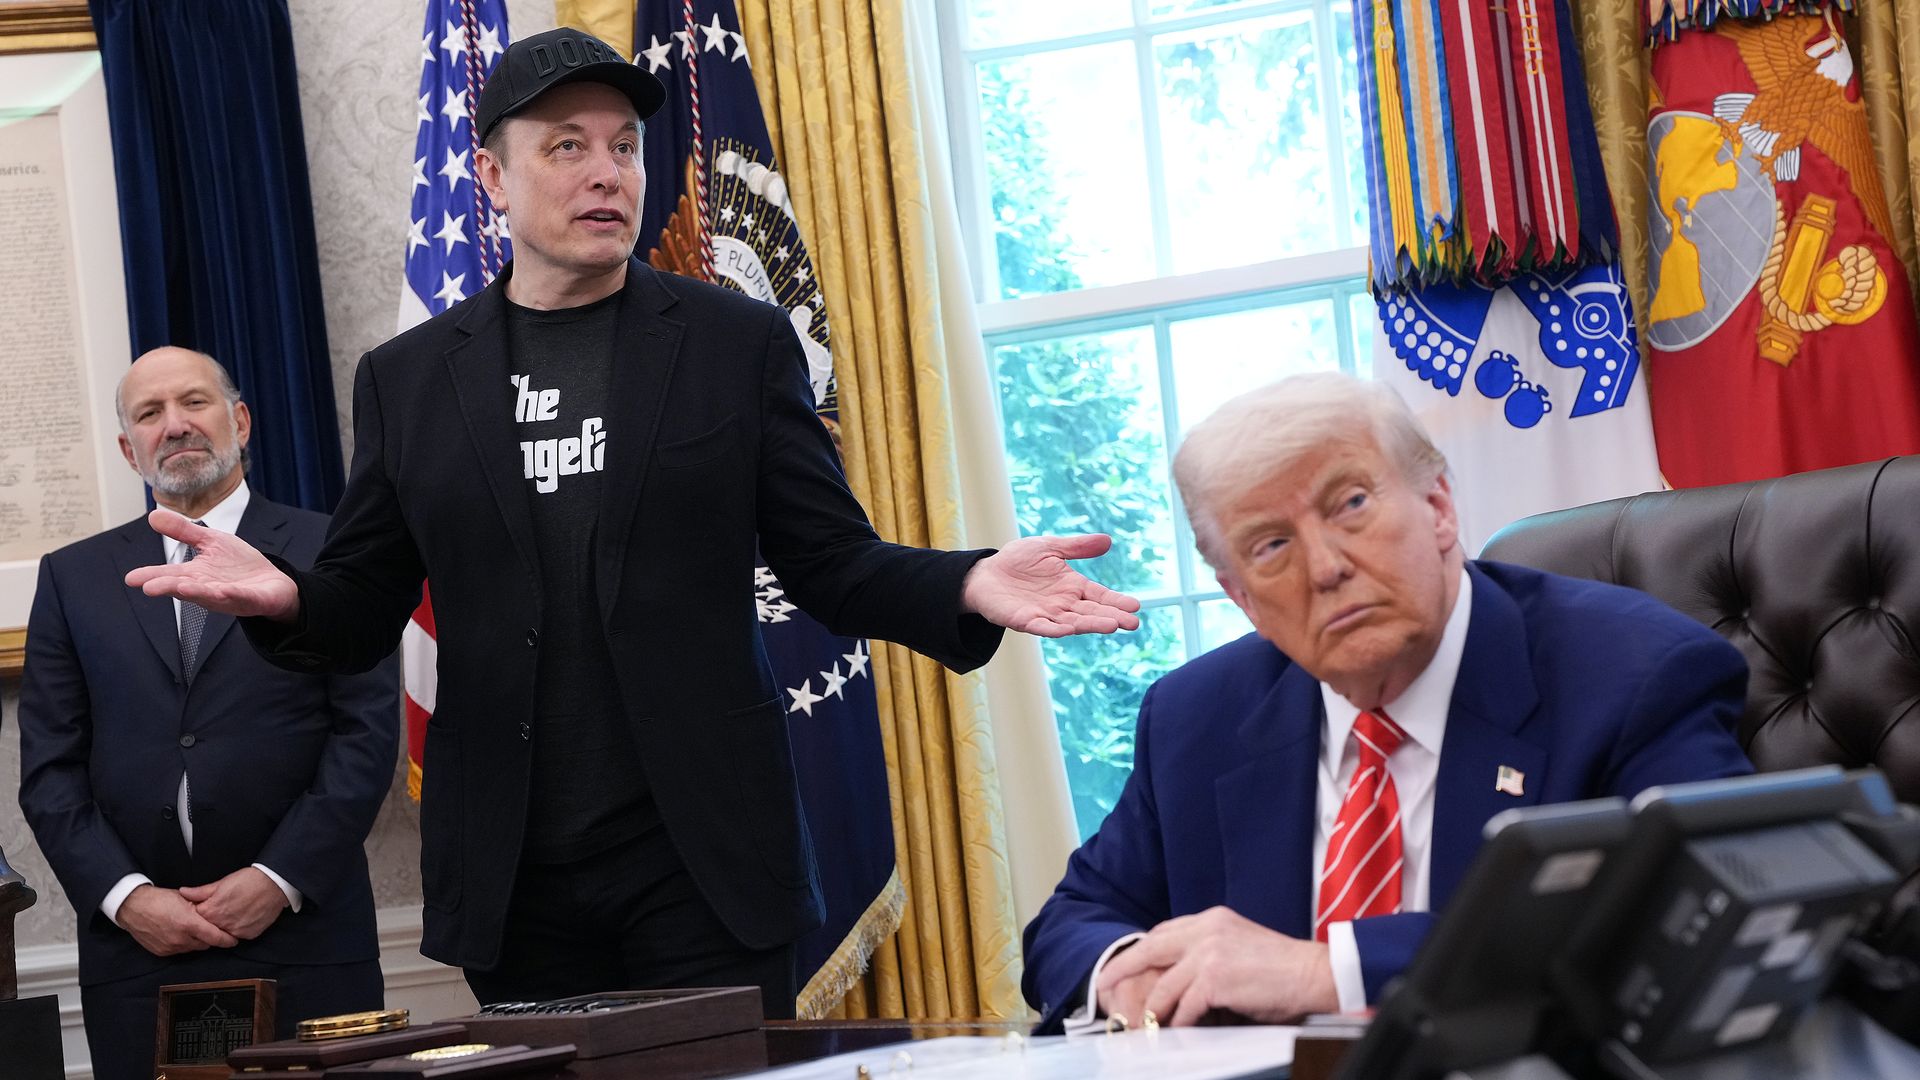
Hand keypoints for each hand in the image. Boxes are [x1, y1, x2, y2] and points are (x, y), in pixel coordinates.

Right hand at [116, 884, 238, 955]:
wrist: (133, 907)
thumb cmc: (159, 899)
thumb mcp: (185, 898)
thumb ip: (202, 908)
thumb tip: (216, 913)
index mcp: (189, 924)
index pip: (215, 937)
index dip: (227, 940)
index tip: (234, 940)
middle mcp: (181, 939)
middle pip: (205, 944)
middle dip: (210, 938)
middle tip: (209, 929)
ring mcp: (171, 947)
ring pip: (192, 948)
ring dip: (196, 941)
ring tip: (192, 929)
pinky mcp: (162, 952)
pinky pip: (179, 951)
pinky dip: (183, 944)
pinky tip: (179, 933)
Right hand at [124, 510, 300, 620]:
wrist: (273, 582)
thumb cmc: (238, 564)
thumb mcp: (211, 541)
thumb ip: (184, 531)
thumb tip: (153, 515)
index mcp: (195, 575)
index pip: (169, 575)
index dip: (152, 576)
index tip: (131, 579)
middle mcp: (207, 588)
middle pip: (184, 587)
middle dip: (168, 587)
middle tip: (149, 587)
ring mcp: (228, 596)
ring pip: (209, 595)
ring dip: (195, 592)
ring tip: (179, 587)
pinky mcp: (251, 599)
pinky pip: (240, 597)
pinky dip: (232, 594)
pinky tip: (224, 590)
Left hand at [180, 867, 289, 941]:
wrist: (274, 884)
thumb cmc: (248, 880)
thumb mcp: (221, 883)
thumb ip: (200, 891)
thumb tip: (183, 892)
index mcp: (211, 911)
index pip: (195, 919)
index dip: (198, 913)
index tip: (203, 908)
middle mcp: (221, 925)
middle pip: (208, 929)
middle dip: (210, 922)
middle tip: (221, 910)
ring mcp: (236, 931)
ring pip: (223, 934)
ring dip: (224, 927)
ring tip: (233, 913)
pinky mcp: (249, 935)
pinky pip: (238, 935)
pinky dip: (238, 928)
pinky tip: (243, 917)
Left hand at [960, 534, 1141, 636]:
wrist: (985, 574)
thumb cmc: (1017, 561)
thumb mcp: (1050, 547)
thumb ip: (1077, 547)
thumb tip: (1108, 540)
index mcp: (1071, 586)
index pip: (1099, 595)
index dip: (1116, 601)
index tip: (1135, 606)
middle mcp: (1063, 603)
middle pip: (1091, 611)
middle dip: (1112, 616)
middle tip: (1132, 622)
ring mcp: (1046, 614)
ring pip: (1073, 622)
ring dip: (1091, 624)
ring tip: (1112, 625)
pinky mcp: (1026, 621)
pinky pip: (1042, 626)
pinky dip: (1055, 628)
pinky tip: (1068, 630)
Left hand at [1099, 907, 1337, 1025]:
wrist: (1313, 974)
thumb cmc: (1281, 968)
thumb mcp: (1238, 947)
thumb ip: (1208, 953)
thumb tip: (1181, 978)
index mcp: (1212, 919)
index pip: (1163, 932)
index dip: (1141, 951)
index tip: (1123, 964)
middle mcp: (1206, 929)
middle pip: (1150, 949)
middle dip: (1123, 968)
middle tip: (1103, 985)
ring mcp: (1209, 952)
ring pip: (1164, 984)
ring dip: (1152, 1009)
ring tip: (1143, 1024)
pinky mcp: (1215, 978)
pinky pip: (1184, 1006)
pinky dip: (1178, 1021)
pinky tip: (1177, 1030)